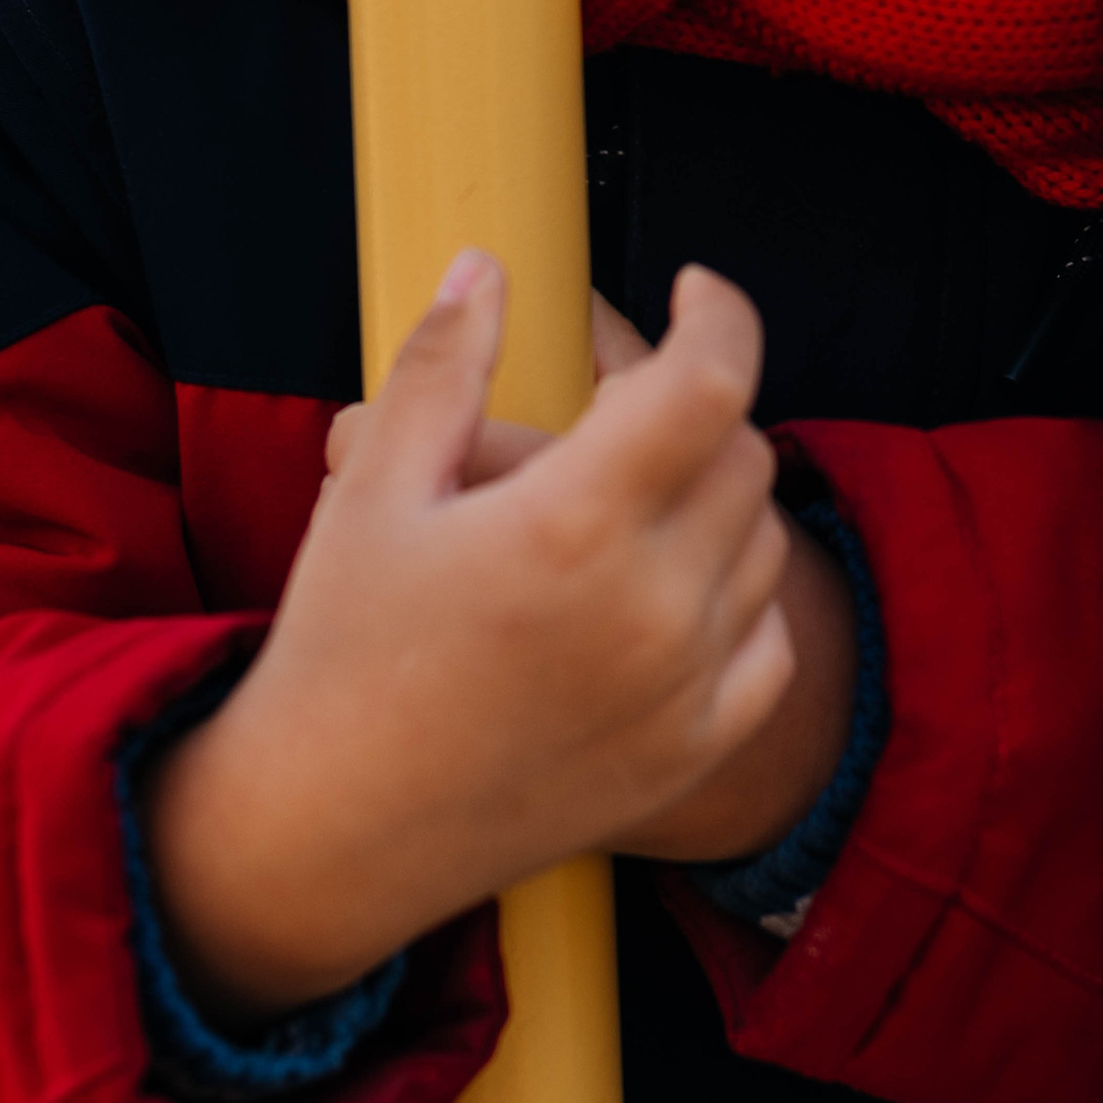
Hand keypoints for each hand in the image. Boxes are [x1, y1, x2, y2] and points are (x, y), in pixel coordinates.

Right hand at [142, 254, 856, 1020]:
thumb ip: (439, 368)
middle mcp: (649, 608)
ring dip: (716, 499)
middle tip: (621, 410)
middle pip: (743, 454)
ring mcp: (682, 690)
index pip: (710, 382)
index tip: (695, 289)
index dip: (719, 313)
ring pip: (765, 543)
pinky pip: (768, 643)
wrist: (334, 832)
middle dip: (697, 407)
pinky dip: (736, 599)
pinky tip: (663, 590)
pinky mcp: (691, 753)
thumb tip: (484, 270)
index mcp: (570, 526)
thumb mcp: (370, 491)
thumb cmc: (342, 651)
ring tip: (625, 500)